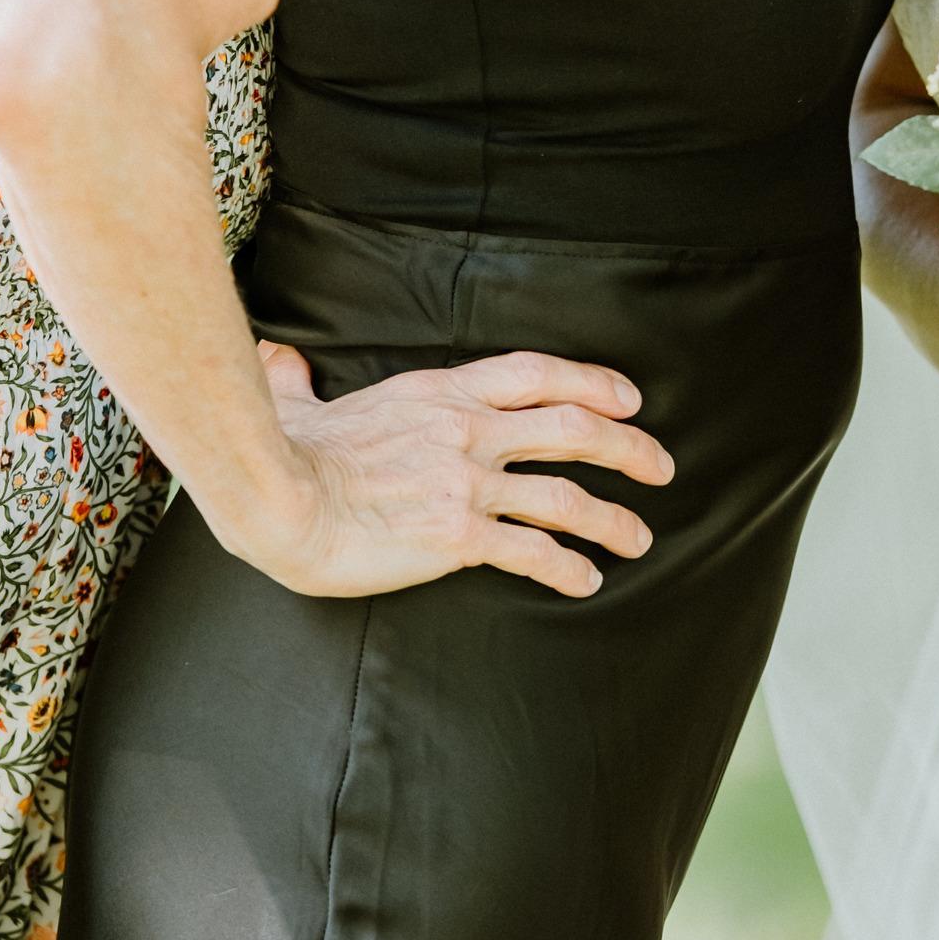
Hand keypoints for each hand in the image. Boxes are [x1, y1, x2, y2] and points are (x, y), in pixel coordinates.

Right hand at [233, 343, 673, 599]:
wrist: (278, 498)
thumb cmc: (282, 454)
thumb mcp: (298, 400)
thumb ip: (296, 379)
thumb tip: (276, 357)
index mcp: (441, 394)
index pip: (536, 373)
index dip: (593, 381)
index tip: (629, 399)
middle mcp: (467, 431)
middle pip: (572, 427)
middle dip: (628, 447)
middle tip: (662, 467)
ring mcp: (466, 482)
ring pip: (565, 494)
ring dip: (612, 517)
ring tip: (639, 539)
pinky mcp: (457, 536)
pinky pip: (531, 551)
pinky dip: (567, 566)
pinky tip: (585, 582)